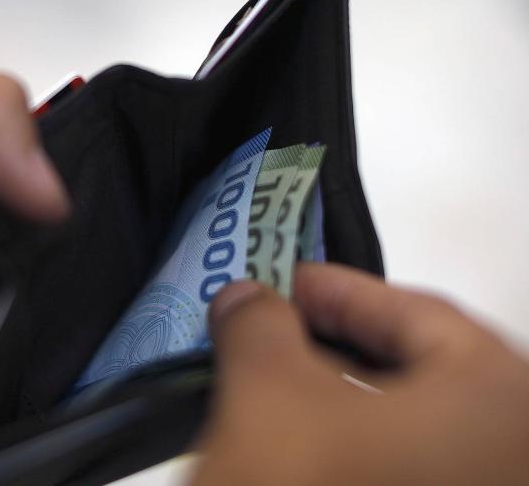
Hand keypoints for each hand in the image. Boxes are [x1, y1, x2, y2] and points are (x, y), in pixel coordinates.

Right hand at [194, 263, 528, 485]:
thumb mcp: (268, 394)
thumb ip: (256, 324)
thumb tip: (245, 299)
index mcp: (502, 401)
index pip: (415, 312)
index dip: (337, 289)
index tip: (284, 280)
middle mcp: (506, 453)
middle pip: (415, 371)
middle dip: (332, 344)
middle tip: (273, 325)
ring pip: (403, 428)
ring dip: (335, 400)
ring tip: (271, 380)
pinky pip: (399, 469)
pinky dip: (347, 449)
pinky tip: (298, 446)